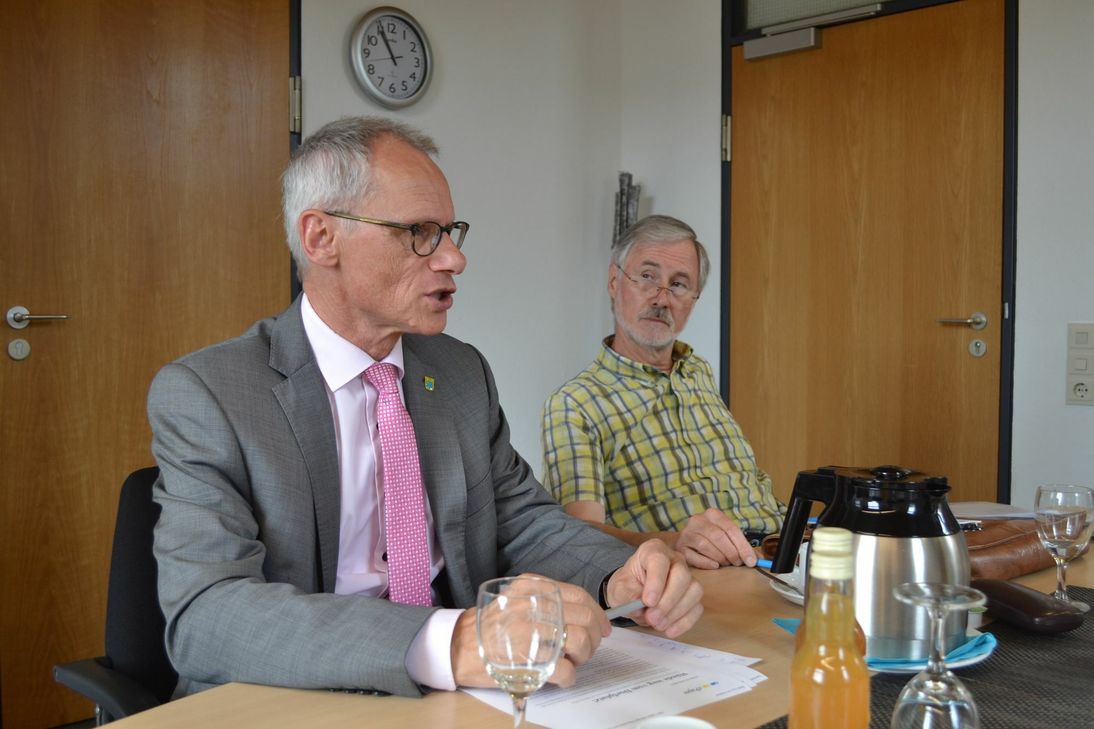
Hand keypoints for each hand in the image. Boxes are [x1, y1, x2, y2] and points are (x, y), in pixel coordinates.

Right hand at [451, 575, 611, 688]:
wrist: (458, 645)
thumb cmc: (490, 624)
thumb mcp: (517, 597)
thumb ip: (546, 600)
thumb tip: (584, 614)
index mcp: (533, 587)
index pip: (579, 595)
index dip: (597, 613)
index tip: (602, 627)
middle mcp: (535, 605)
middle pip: (585, 619)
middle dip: (593, 638)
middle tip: (586, 649)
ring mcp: (532, 632)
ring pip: (580, 642)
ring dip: (583, 656)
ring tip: (571, 662)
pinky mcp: (529, 660)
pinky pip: (565, 669)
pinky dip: (569, 676)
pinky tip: (561, 677)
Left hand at [605, 540, 703, 638]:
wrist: (633, 593)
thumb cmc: (627, 586)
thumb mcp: (619, 589)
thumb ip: (627, 595)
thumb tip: (639, 607)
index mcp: (653, 551)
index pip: (660, 560)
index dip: (656, 582)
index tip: (648, 602)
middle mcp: (674, 560)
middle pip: (682, 575)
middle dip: (668, 601)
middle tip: (652, 618)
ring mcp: (687, 577)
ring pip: (694, 591)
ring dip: (676, 612)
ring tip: (657, 624)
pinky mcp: (693, 595)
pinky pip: (697, 607)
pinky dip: (684, 622)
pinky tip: (669, 630)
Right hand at [673, 508, 756, 568]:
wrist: (683, 540)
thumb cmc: (709, 538)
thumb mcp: (725, 535)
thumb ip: (741, 544)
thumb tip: (758, 558)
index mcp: (713, 514)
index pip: (731, 529)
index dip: (743, 546)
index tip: (751, 561)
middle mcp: (698, 520)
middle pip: (719, 537)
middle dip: (732, 553)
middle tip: (737, 563)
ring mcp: (687, 533)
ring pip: (706, 546)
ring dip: (720, 558)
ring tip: (726, 563)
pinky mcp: (680, 547)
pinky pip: (694, 557)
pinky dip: (706, 563)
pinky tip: (714, 566)